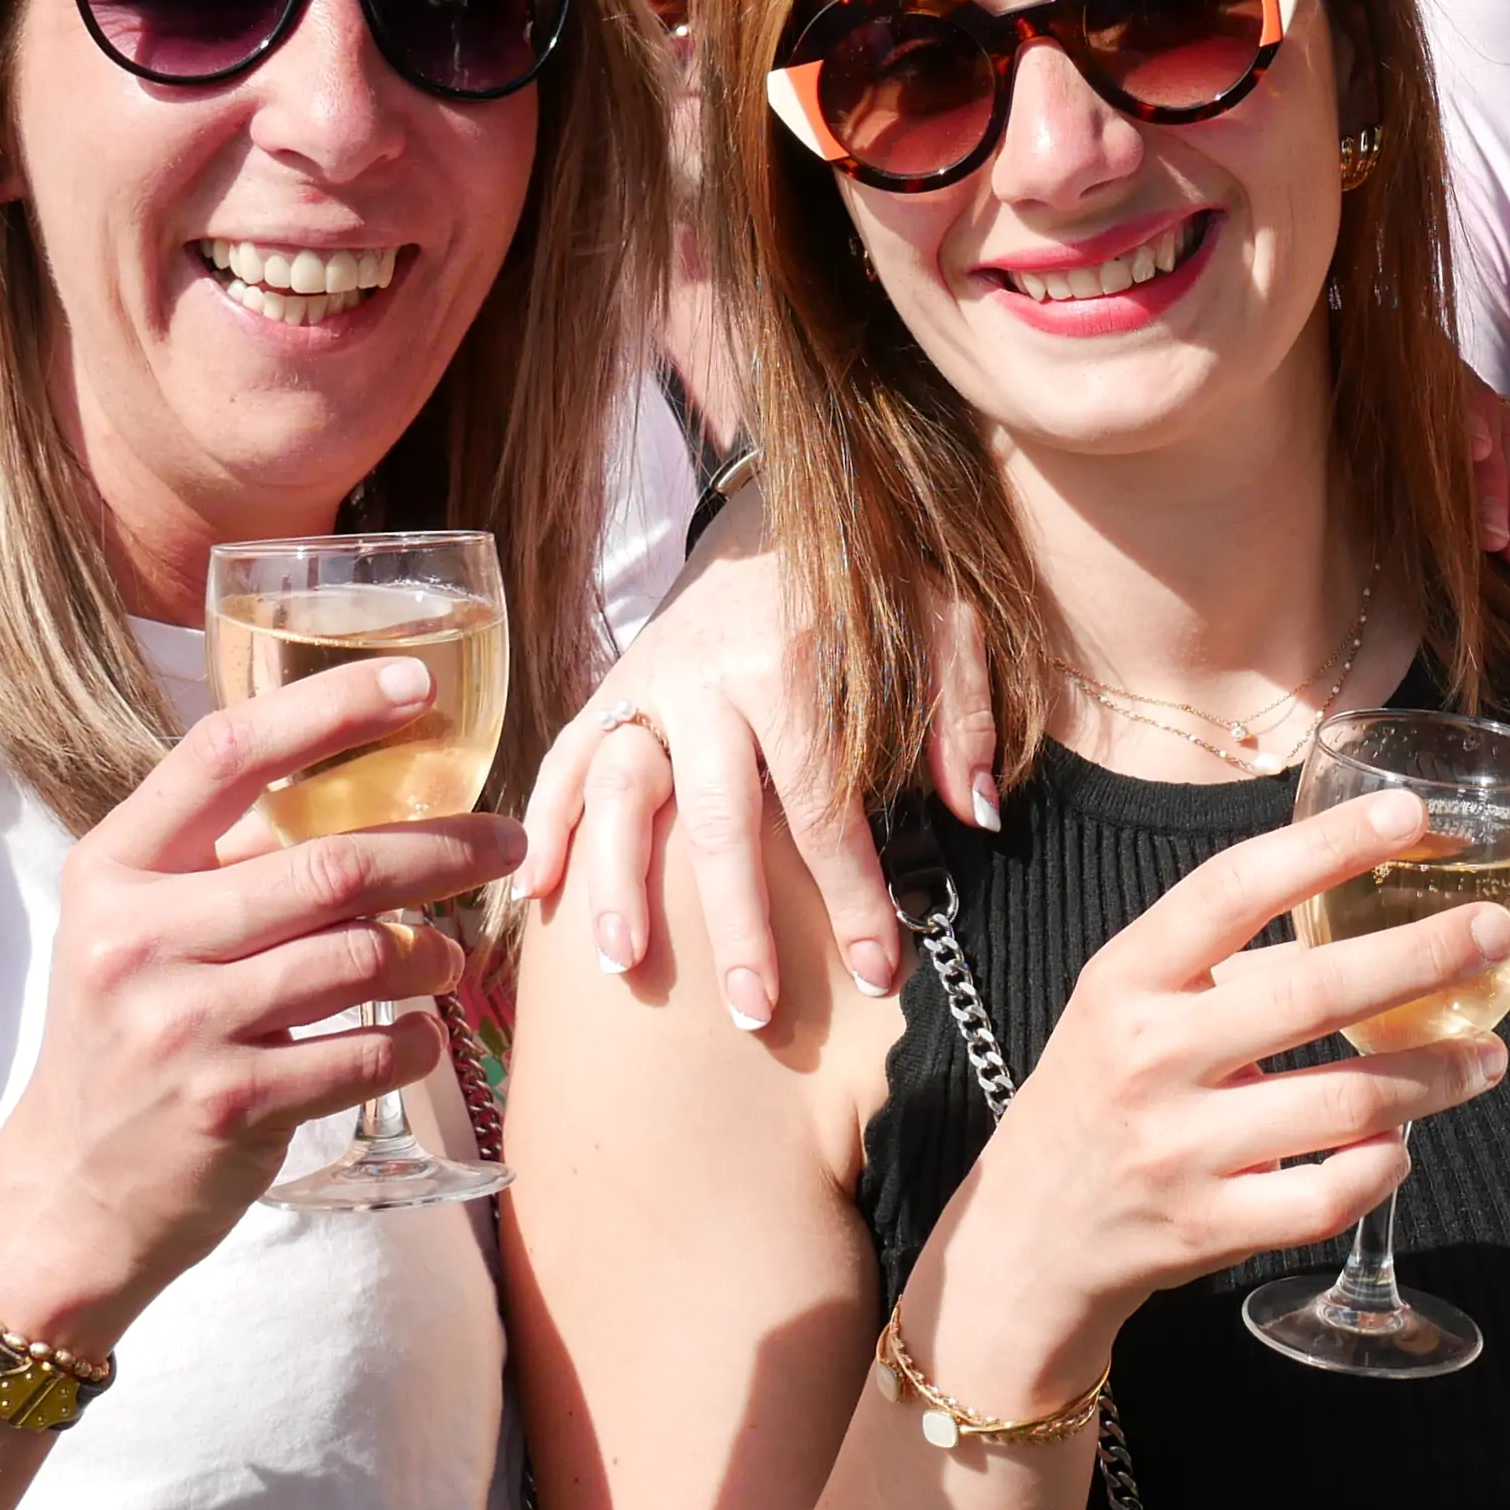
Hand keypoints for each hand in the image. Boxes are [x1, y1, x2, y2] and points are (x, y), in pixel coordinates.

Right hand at [0, 657, 524, 1349]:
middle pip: (332, 863)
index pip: (225, 752)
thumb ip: (222, 861)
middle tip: (506, 843)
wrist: (68, 1193)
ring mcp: (180, 1025)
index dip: (329, 707)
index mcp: (114, 868)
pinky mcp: (228, 1106)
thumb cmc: (128, 1038)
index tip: (418, 684)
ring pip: (363, 956)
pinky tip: (417, 1036)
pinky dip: (414, 1040)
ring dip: (434, 954)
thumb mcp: (138, 928)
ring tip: (450, 958)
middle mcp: (138, 937)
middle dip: (443, 848)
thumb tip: (372, 789)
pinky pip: (367, 1050)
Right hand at [516, 489, 925, 1027]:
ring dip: (618, 883)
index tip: (879, 976)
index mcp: (793, 661)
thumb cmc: (874, 568)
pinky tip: (535, 894)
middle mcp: (709, 676)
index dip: (852, 897)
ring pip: (621, 792)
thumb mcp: (941, 615)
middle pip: (720, 821)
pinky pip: (566, 755)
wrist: (785, 496)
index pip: (824, 806)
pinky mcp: (615, 680)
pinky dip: (545, 821)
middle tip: (752, 1013)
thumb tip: (975, 816)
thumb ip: (960, 710)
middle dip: (736, 924)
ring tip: (621, 968)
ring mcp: (651, 679)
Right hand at [915, 789, 1509, 1416]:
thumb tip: (1357, 895)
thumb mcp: (1130, 1005)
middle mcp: (1149, 1056)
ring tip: (1489, 1057)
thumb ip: (1228, 958)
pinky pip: (1328, 1196)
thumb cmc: (1098, 1094)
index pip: (1235, 888)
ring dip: (1437, 1075)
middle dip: (1423, 956)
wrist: (1028, 1236)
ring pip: (1346, 1103)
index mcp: (1127, 979)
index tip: (1410, 814)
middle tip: (1496, 933)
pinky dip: (1384, 1167)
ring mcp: (1179, 1150)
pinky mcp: (1207, 1229)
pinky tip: (1403, 1146)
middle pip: (1313, 993)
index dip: (1328, 844)